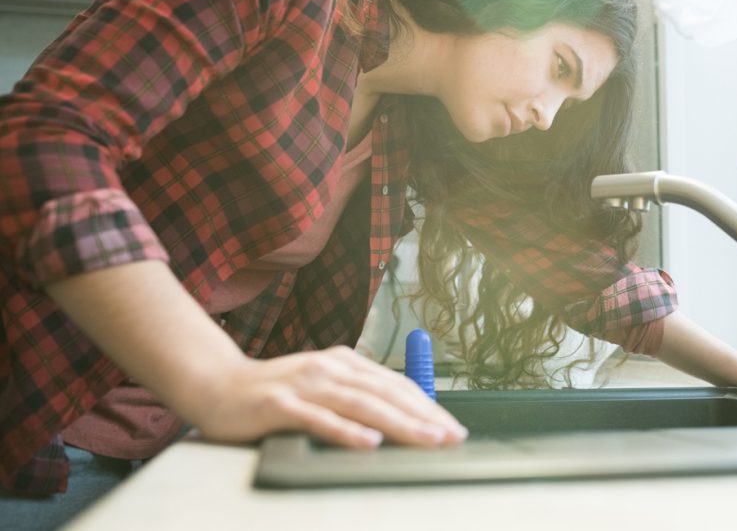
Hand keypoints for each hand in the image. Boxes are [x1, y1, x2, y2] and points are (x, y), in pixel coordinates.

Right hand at [189, 346, 466, 448]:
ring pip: (361, 405)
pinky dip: (347, 432)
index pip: (396, 384)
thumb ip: (354, 396)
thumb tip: (399, 417)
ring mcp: (305, 385)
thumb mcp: (321, 386)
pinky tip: (369, 443)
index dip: (428, 406)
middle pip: (386, 393)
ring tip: (427, 439)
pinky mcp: (280, 404)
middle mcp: (329, 368)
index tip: (452, 427)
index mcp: (344, 362)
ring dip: (399, 423)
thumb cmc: (273, 393)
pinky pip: (319, 420)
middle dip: (424, 417)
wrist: (215, 384)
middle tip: (452, 437)